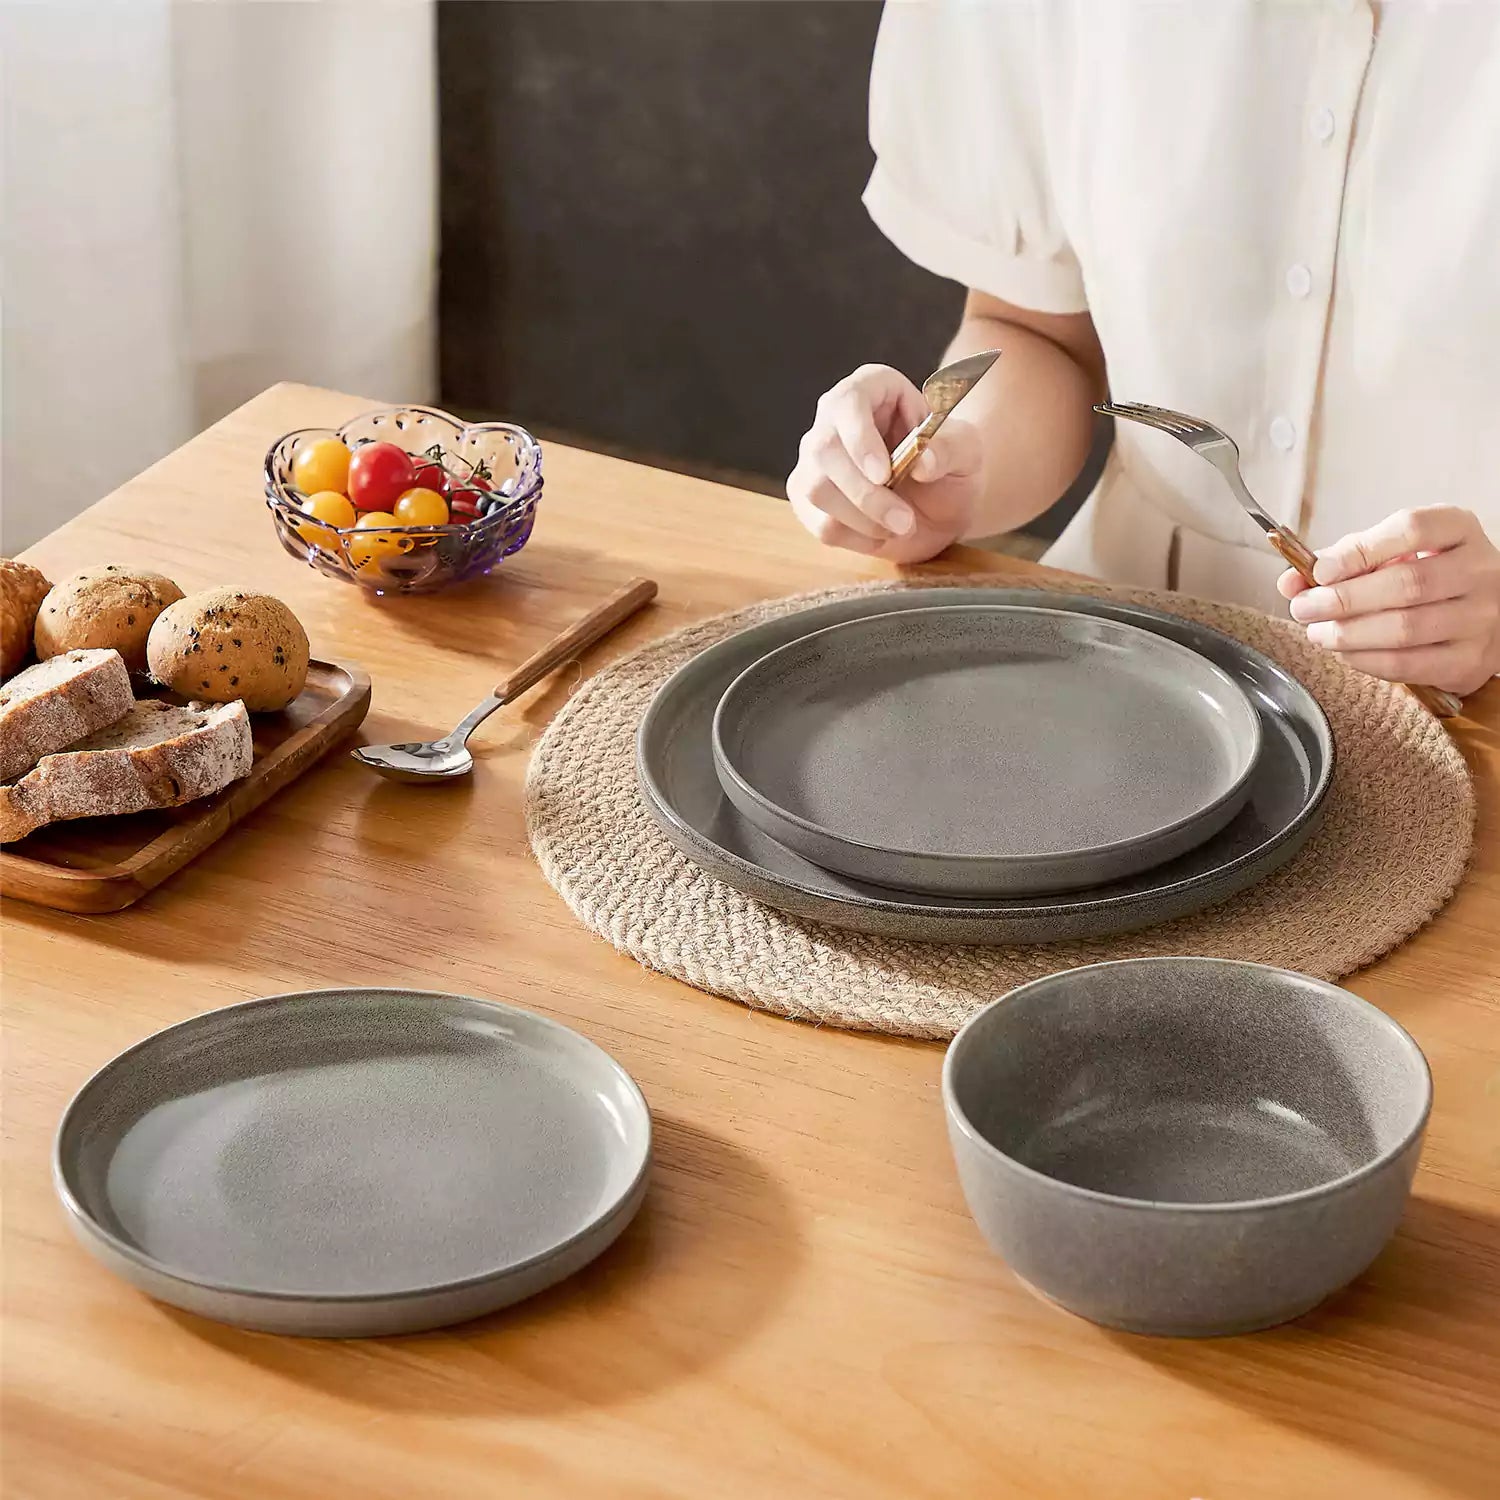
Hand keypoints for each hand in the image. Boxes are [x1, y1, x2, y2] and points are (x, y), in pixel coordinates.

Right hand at [787, 364, 982, 563]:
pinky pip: (820, 523)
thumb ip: (952, 448)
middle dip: (864, 494)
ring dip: (863, 519)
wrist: (940, 504)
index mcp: (871, 388)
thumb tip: (924, 462)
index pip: (848, 401)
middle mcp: (833, 418)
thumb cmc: (949, 464)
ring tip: (901, 525)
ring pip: (816, 489)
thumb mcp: (967, 450)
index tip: (883, 474)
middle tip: (904, 520)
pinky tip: (881, 533)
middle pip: (824, 450)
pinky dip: (856, 538)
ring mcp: (814, 460)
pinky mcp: (808, 500)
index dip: (860, 438)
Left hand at [1277, 506, 1499, 694]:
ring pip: (1405, 629)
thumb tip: (1292, 581)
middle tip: (1305, 608)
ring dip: (1348, 634)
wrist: (1487, 616)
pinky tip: (1346, 652)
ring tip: (1319, 633)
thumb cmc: (1429, 578)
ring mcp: (1480, 617)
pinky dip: (1366, 660)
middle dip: (1342, 600)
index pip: (1411, 530)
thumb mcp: (1393, 553)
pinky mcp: (1470, 660)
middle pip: (1406, 584)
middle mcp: (1478, 570)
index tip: (1320, 570)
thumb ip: (1344, 560)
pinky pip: (1408, 664)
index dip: (1360, 551)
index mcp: (1458, 530)